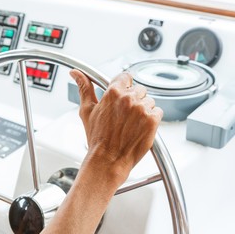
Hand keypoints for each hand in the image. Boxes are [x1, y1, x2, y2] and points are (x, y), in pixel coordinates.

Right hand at [70, 69, 162, 186]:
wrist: (108, 160)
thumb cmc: (97, 138)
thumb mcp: (87, 111)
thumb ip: (84, 88)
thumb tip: (76, 73)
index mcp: (113, 92)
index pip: (126, 77)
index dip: (124, 86)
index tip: (122, 95)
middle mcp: (128, 98)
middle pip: (138, 90)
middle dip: (133, 100)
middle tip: (124, 116)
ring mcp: (142, 109)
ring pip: (149, 101)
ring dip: (143, 110)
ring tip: (131, 124)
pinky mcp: (152, 120)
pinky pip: (157, 112)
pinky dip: (151, 119)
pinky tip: (140, 128)